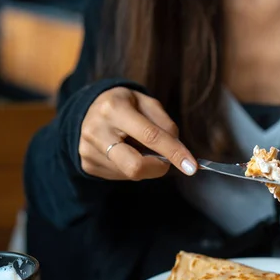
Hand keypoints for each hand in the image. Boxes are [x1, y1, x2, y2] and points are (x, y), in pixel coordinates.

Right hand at [79, 87, 196, 179]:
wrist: (87, 109)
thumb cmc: (125, 105)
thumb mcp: (147, 103)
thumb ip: (165, 125)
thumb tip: (177, 151)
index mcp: (114, 108)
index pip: (150, 136)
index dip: (174, 152)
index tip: (191, 166)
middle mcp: (97, 130)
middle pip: (135, 166)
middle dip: (158, 168)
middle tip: (166, 161)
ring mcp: (89, 150)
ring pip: (131, 173)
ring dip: (145, 166)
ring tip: (136, 146)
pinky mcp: (88, 165)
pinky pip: (121, 176)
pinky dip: (131, 167)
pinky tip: (125, 152)